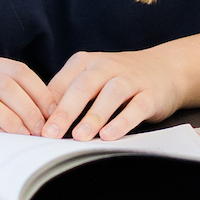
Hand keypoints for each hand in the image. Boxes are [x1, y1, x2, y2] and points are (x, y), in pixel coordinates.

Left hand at [41, 49, 184, 140]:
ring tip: (79, 137)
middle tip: (50, 134)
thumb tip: (42, 119)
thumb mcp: (91, 78)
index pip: (61, 83)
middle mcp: (106, 66)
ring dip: (93, 116)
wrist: (165, 68)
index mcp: (85, 62)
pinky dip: (123, 121)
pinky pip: (136, 107)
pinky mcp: (150, 94)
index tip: (34, 126)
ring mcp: (130, 79)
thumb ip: (68, 93)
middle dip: (65, 111)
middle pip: (82, 87)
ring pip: (109, 95)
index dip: (46, 105)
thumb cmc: (119, 78)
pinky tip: (110, 135)